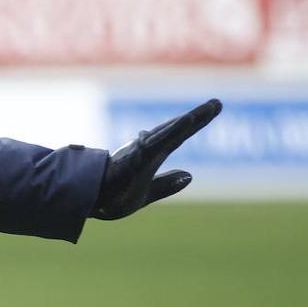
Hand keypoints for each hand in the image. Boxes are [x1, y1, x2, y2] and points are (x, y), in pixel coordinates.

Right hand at [91, 98, 222, 220]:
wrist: (90, 203)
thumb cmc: (113, 196)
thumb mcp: (147, 192)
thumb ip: (167, 184)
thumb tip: (190, 175)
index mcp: (151, 156)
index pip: (178, 136)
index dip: (197, 122)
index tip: (214, 107)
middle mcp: (147, 149)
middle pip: (177, 130)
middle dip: (198, 117)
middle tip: (218, 103)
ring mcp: (141, 153)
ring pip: (168, 134)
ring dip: (187, 122)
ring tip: (207, 110)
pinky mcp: (136, 159)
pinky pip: (157, 143)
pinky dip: (172, 131)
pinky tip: (186, 122)